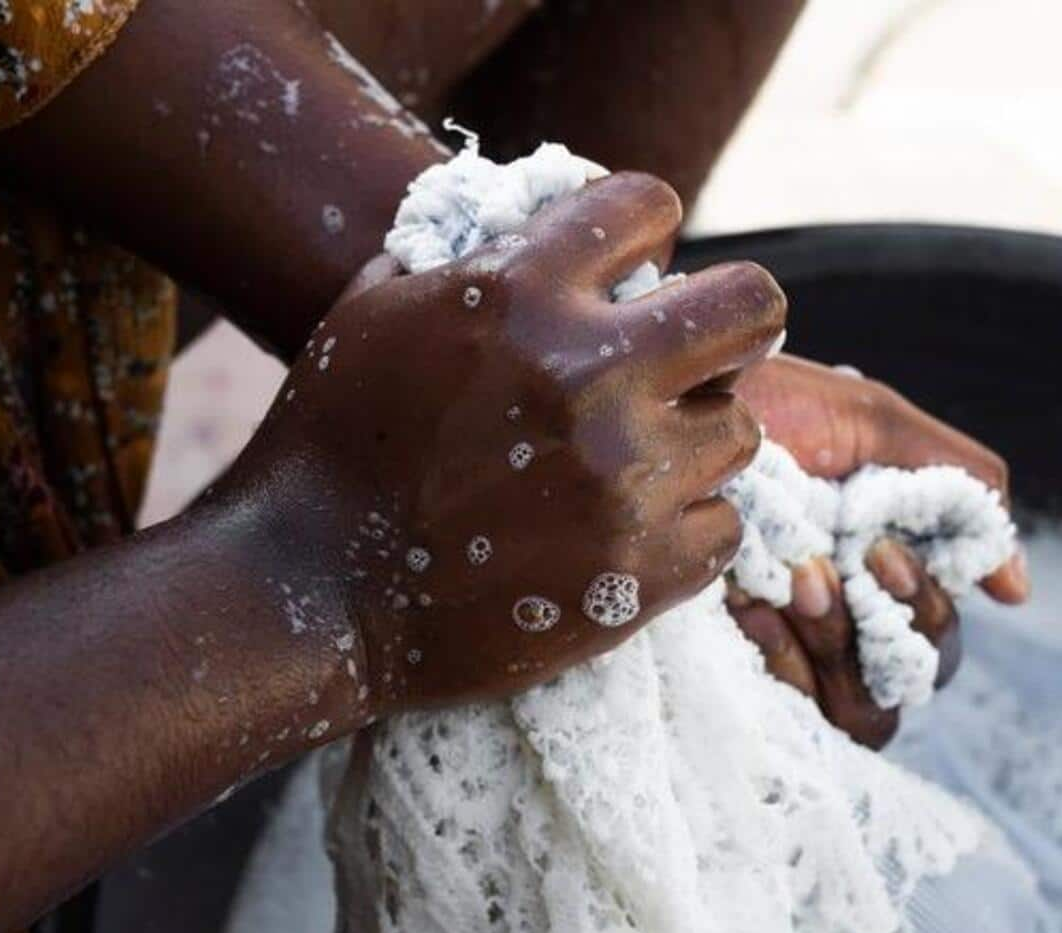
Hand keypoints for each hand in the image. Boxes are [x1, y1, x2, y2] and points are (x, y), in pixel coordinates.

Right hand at [214, 173, 783, 711]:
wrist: (308, 596)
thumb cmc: (326, 445)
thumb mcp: (374, 313)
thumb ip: (466, 258)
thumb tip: (535, 224)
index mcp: (520, 293)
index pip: (651, 206)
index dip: (646, 233)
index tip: (635, 269)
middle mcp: (589, 375)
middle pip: (753, 308)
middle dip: (729, 323)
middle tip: (697, 354)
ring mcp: (624, 480)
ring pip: (741, 429)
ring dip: (696, 438)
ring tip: (638, 460)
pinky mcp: (641, 573)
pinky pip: (724, 527)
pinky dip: (685, 529)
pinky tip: (628, 530)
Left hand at [729, 354, 1027, 746]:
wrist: (670, 404)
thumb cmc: (767, 405)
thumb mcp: (872, 425)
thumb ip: (958, 490)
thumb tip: (1016, 590)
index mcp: (878, 572)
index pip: (936, 640)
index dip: (928, 611)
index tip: (885, 557)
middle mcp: (840, 623)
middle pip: (911, 684)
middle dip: (888, 625)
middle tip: (841, 567)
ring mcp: (787, 653)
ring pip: (863, 713)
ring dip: (837, 644)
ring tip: (795, 583)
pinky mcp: (732, 671)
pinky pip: (796, 716)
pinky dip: (783, 660)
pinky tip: (749, 605)